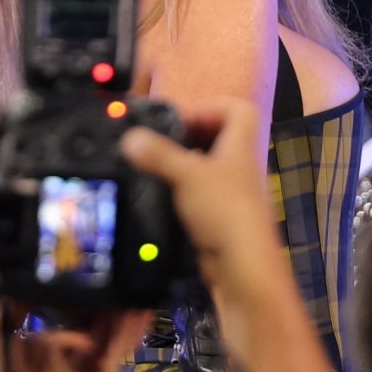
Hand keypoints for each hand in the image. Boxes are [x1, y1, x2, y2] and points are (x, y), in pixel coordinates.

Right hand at [120, 97, 282, 289]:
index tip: (182, 119)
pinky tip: (163, 197)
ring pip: (209, 168)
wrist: (242, 264)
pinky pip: (201, 194)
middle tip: (163, 143)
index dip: (212, 106)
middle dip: (191, 136)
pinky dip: (183, 191)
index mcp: (241, 145)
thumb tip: (130, 137)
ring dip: (184, 165)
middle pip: (221, 137)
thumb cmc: (223, 208)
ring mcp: (232, 193)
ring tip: (157, 168)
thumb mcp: (187, 174)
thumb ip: (158, 154)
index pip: (239, 110)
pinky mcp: (221, 217)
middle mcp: (240, 166)